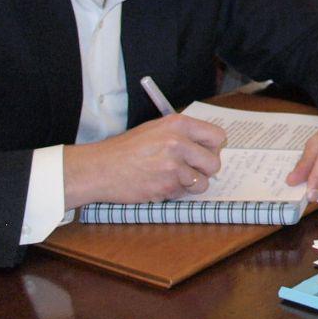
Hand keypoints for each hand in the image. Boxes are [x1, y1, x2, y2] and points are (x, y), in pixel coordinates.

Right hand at [62, 115, 225, 208]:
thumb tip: (208, 146)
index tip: (206, 153)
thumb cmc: (125, 149)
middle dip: (206, 170)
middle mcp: (179, 143)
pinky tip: (158, 184)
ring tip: (172, 178)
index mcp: (178, 124)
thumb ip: (182, 135)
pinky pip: (183, 194)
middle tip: (192, 170)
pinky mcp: (166, 187)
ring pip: (202, 183)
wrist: (100, 168)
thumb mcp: (155, 129)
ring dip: (190, 185)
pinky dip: (174, 193)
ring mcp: (173, 167)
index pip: (218, 136)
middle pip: (214, 163)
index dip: (214, 148)